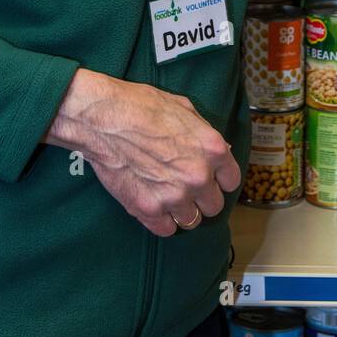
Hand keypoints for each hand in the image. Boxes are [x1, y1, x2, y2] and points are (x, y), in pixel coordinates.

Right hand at [42, 69, 240, 237]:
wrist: (104, 119)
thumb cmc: (141, 106)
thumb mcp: (184, 109)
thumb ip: (206, 134)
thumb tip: (220, 151)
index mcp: (212, 149)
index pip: (232, 181)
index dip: (220, 179)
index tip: (210, 178)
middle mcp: (199, 176)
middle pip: (214, 205)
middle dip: (202, 197)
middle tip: (185, 187)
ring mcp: (175, 196)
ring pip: (192, 221)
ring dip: (182, 210)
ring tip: (167, 196)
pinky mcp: (149, 210)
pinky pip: (167, 230)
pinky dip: (162, 221)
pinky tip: (154, 205)